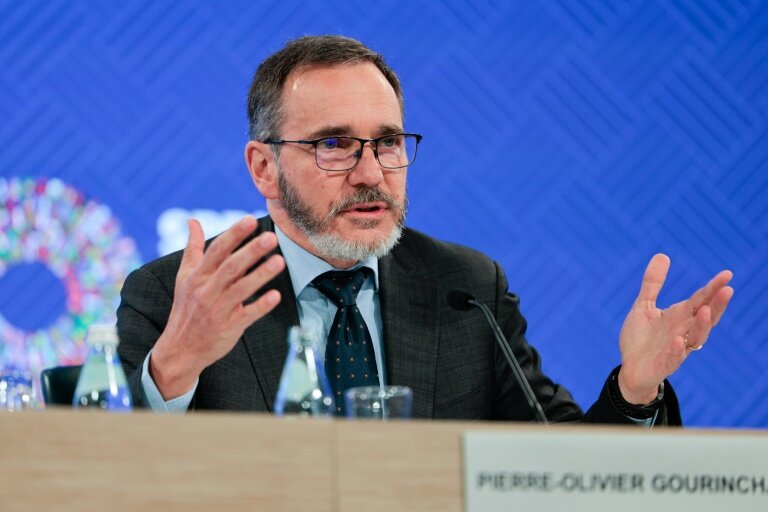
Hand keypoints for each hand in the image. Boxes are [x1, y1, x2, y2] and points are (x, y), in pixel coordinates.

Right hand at [150, 216, 284, 398]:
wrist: (180, 349)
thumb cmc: (186, 308)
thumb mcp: (184, 277)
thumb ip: (193, 248)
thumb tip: (192, 221)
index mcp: (197, 276)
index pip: (217, 250)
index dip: (234, 234)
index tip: (250, 220)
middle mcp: (207, 290)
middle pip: (231, 267)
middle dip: (251, 251)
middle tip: (271, 237)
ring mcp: (218, 309)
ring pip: (241, 289)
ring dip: (261, 275)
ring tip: (279, 261)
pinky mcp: (229, 327)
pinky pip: (247, 315)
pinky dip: (261, 306)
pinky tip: (275, 296)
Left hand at [617, 254, 733, 403]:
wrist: (630, 367)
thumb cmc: (641, 337)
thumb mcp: (643, 305)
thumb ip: (653, 283)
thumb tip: (662, 255)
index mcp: (679, 316)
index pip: (700, 300)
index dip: (713, 288)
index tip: (727, 274)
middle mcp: (684, 331)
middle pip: (705, 317)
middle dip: (717, 305)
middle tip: (728, 290)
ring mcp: (677, 348)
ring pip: (696, 337)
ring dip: (701, 325)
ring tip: (703, 311)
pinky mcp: (665, 364)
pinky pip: (675, 358)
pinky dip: (678, 350)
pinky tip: (679, 341)